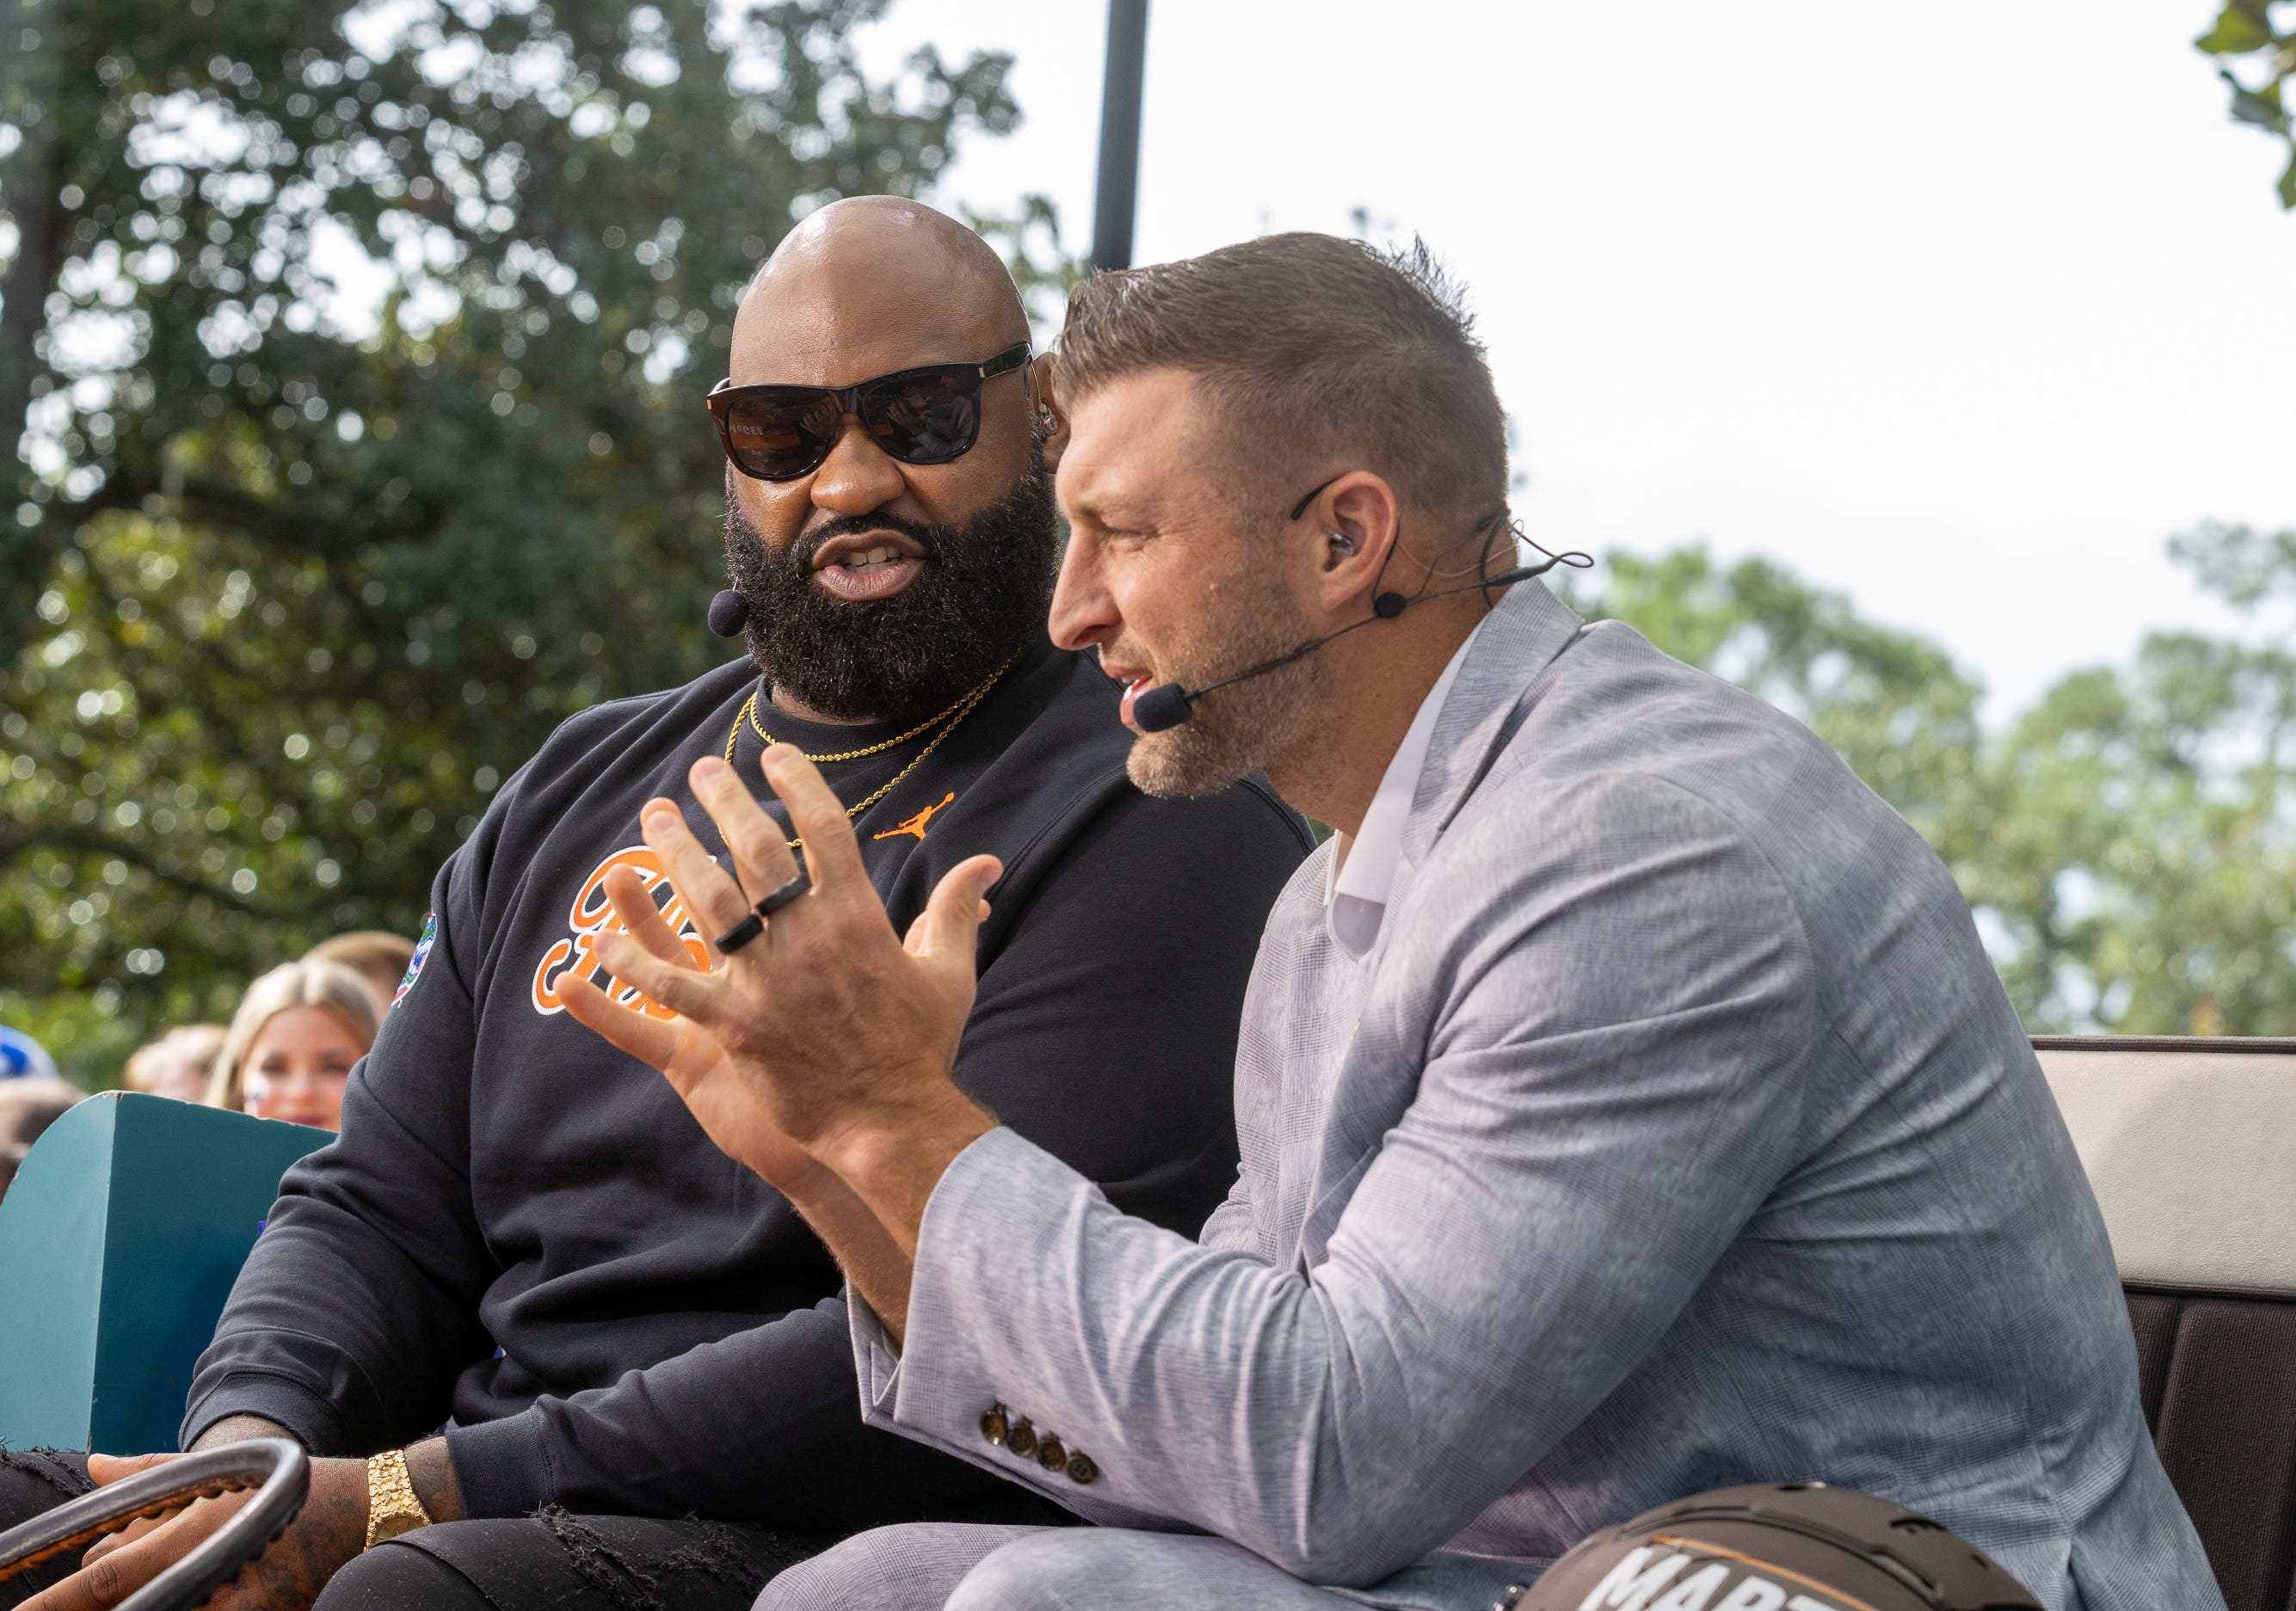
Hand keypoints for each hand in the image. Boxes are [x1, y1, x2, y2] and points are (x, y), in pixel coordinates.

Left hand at [23, 1453, 366, 1610]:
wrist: (367, 1511)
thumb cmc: (286, 1487)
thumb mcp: (223, 1471)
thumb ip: (153, 1474)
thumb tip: (94, 1466)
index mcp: (192, 1523)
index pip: (107, 1571)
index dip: (62, 1599)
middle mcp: (208, 1560)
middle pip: (126, 1598)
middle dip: (98, 1599)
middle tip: (93, 1594)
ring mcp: (236, 1595)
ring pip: (160, 1608)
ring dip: (145, 1602)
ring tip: (148, 1588)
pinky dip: (185, 1607)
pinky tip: (189, 1600)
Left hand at [556, 746, 998, 1238]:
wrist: (894, 1120)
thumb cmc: (922, 1046)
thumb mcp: (949, 971)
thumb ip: (956, 908)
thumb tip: (987, 864)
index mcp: (859, 917)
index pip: (824, 829)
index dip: (798, 785)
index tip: (774, 757)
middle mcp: (808, 938)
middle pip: (757, 850)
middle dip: (727, 802)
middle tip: (703, 771)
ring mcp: (768, 980)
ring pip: (710, 900)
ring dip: (676, 853)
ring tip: (656, 819)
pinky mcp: (737, 1025)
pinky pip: (674, 986)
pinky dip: (634, 962)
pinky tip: (600, 939)